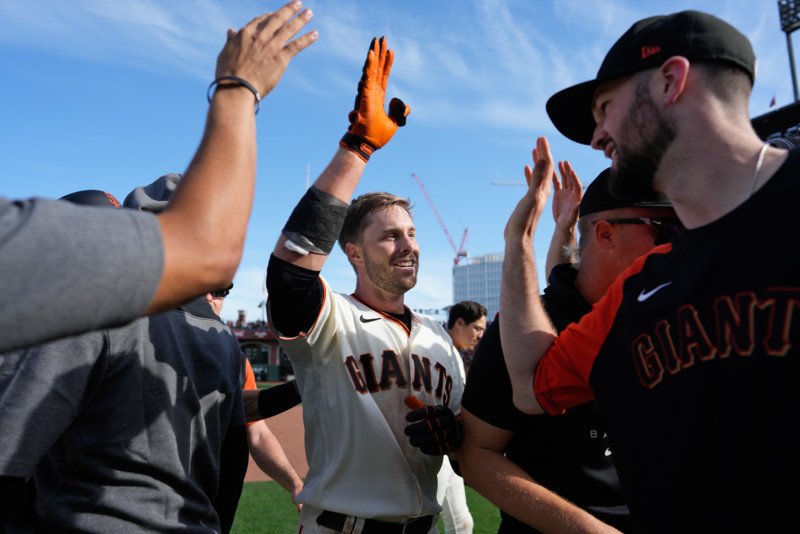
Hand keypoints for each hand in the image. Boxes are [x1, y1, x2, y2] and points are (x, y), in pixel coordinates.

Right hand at [215, 1, 316, 97]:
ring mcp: (272, 46)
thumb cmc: (228, 74)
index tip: (275, 14)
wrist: (237, 88)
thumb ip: (231, 41)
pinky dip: (307, 39)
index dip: (269, 16)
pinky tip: (315, 34)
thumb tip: (230, 31)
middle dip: (289, 9)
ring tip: (309, 13)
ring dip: (300, 19)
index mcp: (246, 33)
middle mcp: (260, 36)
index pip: (260, 20)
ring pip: (289, 28)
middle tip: (298, 3)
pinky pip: (297, 45)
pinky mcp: (281, 58)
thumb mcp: (225, 53)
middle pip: (277, 19)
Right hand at [340, 36, 409, 160]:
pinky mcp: (365, 95)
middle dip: (379, 53)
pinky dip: (369, 65)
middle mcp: (372, 92)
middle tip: (381, 38)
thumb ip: (399, 113)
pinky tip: (371, 53)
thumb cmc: (376, 136)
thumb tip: (407, 107)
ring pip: (371, 69)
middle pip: (376, 68)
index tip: (391, 50)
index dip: (387, 63)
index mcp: (378, 97)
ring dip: (373, 54)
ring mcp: (367, 92)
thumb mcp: (394, 123)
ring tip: (376, 40)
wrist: (367, 144)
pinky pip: (367, 77)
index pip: (383, 75)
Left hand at [404, 396, 461, 454]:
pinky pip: (442, 448)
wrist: (457, 431)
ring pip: (437, 437)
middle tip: (407, 431)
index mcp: (443, 410)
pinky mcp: (454, 444)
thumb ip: (419, 406)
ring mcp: (453, 432)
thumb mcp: (432, 412)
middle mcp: (449, 420)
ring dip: (422, 440)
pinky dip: (431, 449)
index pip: (430, 411)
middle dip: (417, 429)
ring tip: (412, 440)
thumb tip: (407, 400)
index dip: (418, 414)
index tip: (407, 418)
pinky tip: (422, 448)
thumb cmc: (438, 420)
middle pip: (432, 424)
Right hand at [504, 137, 555, 244]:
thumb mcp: (532, 198)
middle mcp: (544, 191)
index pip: (548, 167)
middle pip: (546, 168)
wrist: (518, 237)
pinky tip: (527, 168)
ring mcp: (537, 195)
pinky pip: (532, 182)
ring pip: (540, 174)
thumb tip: (544, 161)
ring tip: (535, 149)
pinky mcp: (530, 200)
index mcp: (546, 189)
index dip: (546, 152)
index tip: (541, 138)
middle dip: (544, 153)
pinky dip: (531, 173)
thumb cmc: (524, 220)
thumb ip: (537, 180)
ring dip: (538, 161)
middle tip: (540, 139)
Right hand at [552, 160, 582, 230]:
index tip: (571, 171)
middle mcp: (572, 193)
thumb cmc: (567, 223)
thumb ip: (575, 211)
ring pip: (564, 179)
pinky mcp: (559, 193)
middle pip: (571, 180)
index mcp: (577, 198)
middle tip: (565, 162)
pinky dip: (555, 176)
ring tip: (560, 162)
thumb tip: (579, 204)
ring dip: (563, 171)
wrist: (562, 225)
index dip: (575, 179)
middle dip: (568, 171)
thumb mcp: (570, 218)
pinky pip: (557, 183)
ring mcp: (566, 192)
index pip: (577, 186)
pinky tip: (552, 169)